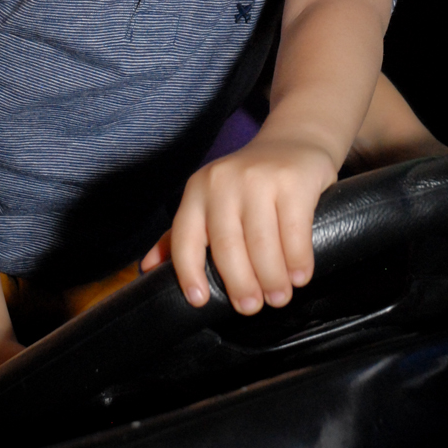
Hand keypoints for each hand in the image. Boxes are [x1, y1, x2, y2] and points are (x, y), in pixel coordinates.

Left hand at [144, 138, 336, 315]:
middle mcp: (224, 181)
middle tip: (252, 307)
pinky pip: (294, 231)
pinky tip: (300, 275)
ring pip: (261, 243)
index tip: (199, 300)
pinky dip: (298, 260)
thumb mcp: (211, 200)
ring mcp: (259, 178)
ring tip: (279, 297)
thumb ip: (181, 234)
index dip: (188, 271)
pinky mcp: (292, 181)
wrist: (294, 140)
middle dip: (240, 284)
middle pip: (227, 246)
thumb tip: (146, 269)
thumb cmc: (249, 182)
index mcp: (198, 189)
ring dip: (272, 279)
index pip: (184, 236)